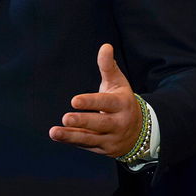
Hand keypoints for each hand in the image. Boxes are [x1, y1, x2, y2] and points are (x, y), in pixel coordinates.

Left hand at [48, 43, 140, 157]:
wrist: (140, 130)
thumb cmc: (122, 101)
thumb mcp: (118, 83)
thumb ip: (108, 66)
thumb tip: (105, 46)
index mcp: (122, 104)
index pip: (106, 103)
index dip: (91, 102)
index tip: (74, 100)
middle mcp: (120, 123)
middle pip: (100, 123)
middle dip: (82, 121)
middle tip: (65, 117)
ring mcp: (113, 138)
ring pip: (91, 138)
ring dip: (71, 136)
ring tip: (54, 132)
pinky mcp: (106, 149)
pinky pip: (88, 145)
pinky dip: (73, 141)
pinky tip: (59, 136)